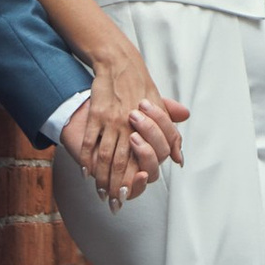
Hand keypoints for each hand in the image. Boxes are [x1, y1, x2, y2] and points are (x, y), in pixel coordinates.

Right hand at [61, 49, 187, 209]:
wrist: (120, 63)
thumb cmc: (141, 87)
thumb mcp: (161, 108)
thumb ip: (170, 135)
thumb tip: (179, 159)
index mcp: (148, 126)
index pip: (141, 160)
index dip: (134, 179)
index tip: (129, 195)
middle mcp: (130, 126)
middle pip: (120, 162)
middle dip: (115, 185)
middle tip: (113, 202)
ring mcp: (112, 120)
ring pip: (105, 155)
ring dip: (101, 177)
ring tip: (99, 192)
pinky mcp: (97, 114)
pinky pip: (91, 140)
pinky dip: (87, 158)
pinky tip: (85, 172)